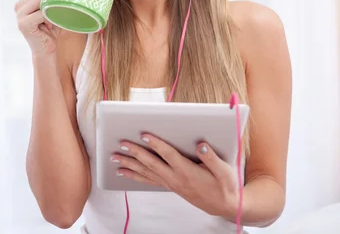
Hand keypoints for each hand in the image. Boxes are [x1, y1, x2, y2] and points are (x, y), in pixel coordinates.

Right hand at [15, 0, 60, 55]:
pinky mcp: (23, 24)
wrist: (47, 50)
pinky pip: (41, 13)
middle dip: (52, 1)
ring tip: (50, 21)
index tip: (55, 2)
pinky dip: (49, 18)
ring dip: (50, 10)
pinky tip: (48, 26)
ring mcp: (19, 13)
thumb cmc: (52, 28)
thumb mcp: (54, 8)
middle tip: (53, 15)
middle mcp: (19, 3)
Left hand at [111, 134, 239, 219]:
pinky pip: (148, 180)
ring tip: (114, 158)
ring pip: (146, 172)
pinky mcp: (170, 186)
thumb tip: (201, 145)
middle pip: (151, 163)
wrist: (224, 205)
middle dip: (135, 153)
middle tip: (121, 143)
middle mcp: (175, 178)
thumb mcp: (224, 171)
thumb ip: (212, 158)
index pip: (168, 155)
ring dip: (129, 164)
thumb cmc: (225, 186)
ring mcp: (171, 183)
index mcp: (187, 171)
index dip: (156, 144)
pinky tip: (124, 172)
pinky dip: (134, 175)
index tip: (144, 134)